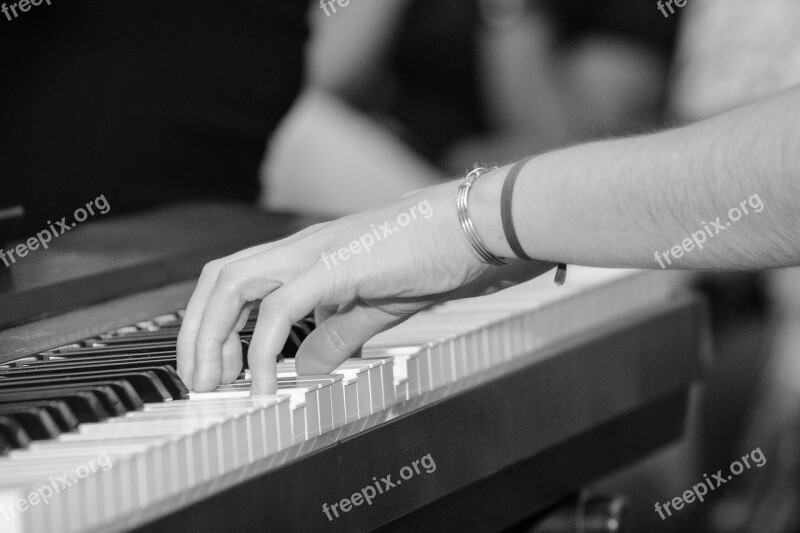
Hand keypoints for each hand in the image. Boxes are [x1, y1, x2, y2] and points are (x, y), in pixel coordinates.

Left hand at [177, 180, 554, 394]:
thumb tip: (306, 368)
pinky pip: (281, 309)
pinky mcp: (336, 267)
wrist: (474, 225)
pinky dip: (263, 349)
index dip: (212, 321)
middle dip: (197, 330)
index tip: (214, 365)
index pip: (237, 279)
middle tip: (198, 379)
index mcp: (306, 254)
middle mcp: (300, 248)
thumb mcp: (373, 308)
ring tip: (214, 382)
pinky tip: (265, 384)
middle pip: (219, 278)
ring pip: (234, 285)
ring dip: (214, 335)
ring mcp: (315, 252)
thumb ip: (335, 337)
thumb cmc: (432, 256)